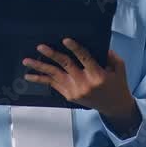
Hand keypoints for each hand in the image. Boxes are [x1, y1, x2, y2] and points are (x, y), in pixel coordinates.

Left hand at [23, 39, 137, 123]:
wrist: (113, 106)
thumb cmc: (117, 84)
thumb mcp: (119, 67)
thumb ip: (109, 55)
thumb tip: (96, 43)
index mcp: (98, 75)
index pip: (84, 58)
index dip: (75, 48)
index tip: (65, 40)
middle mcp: (84, 83)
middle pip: (65, 65)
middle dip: (52, 55)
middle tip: (40, 47)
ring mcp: (74, 91)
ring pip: (54, 76)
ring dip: (39, 68)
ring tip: (26, 61)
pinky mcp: (68, 96)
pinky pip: (53, 85)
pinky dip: (41, 80)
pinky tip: (29, 75)